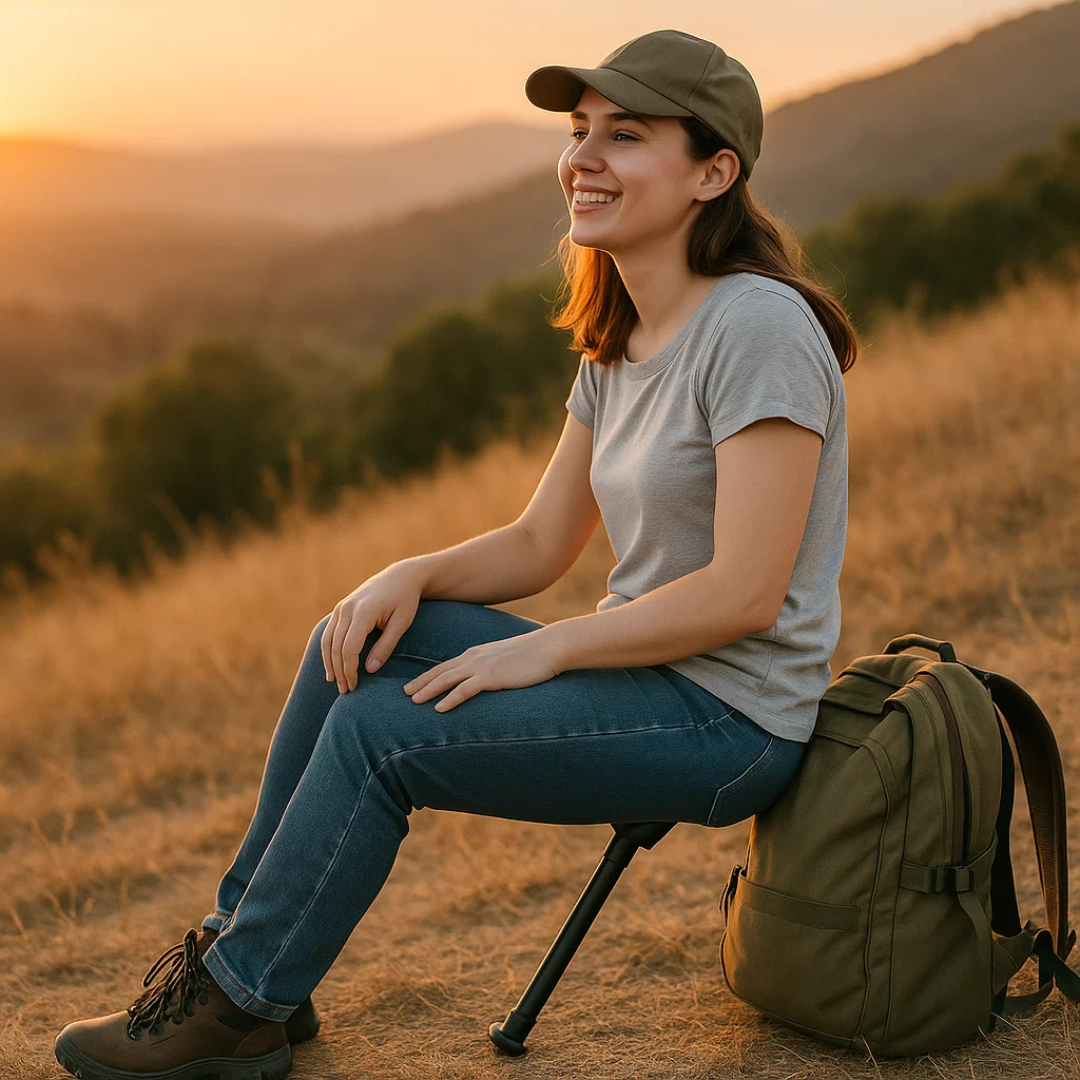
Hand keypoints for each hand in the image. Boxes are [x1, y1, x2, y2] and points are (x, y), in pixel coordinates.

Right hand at [321, 560, 426, 693]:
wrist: (400, 576)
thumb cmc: (405, 600)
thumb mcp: (401, 623)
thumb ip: (386, 646)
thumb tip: (369, 670)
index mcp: (363, 612)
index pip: (349, 647)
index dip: (349, 670)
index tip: (355, 686)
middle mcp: (347, 608)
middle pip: (336, 646)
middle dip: (339, 671)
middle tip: (346, 691)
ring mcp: (341, 607)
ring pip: (327, 640)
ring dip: (330, 664)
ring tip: (336, 683)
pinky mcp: (340, 608)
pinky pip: (328, 633)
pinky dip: (328, 651)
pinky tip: (332, 667)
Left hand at [402, 628, 561, 711]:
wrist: (550, 647)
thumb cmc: (533, 655)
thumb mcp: (506, 659)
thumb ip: (492, 667)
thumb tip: (487, 678)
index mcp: (476, 654)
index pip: (445, 666)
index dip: (427, 676)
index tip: (413, 685)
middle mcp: (474, 658)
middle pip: (441, 671)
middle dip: (421, 682)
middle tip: (403, 694)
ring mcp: (482, 666)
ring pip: (448, 679)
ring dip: (429, 690)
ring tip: (413, 700)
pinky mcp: (492, 676)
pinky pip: (466, 689)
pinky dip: (450, 699)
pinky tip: (439, 709)